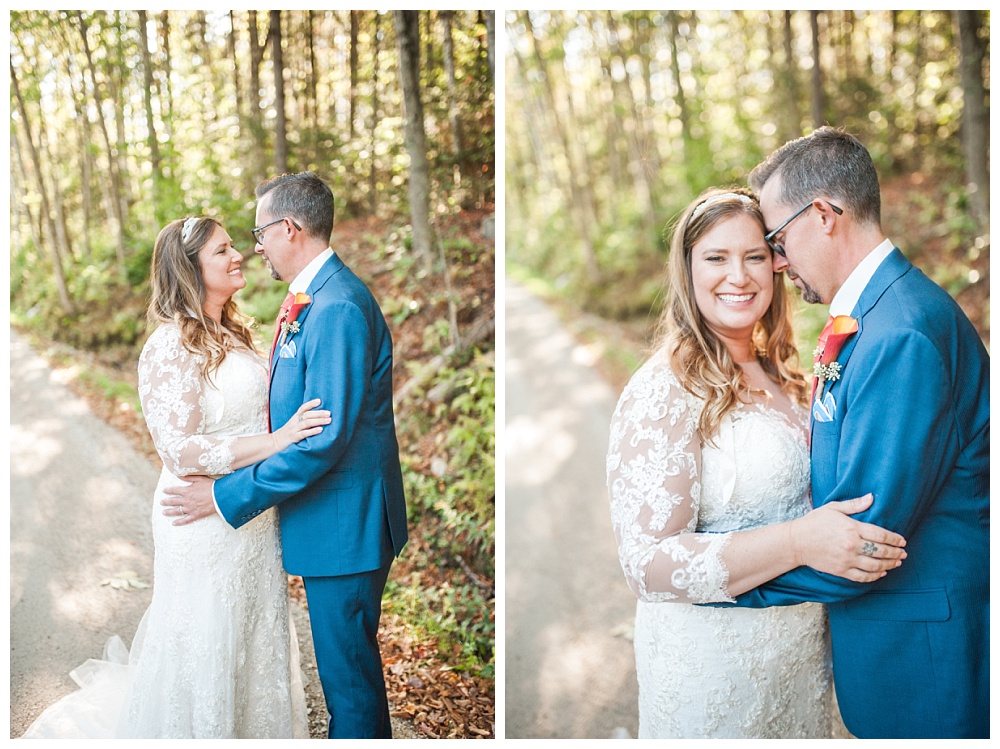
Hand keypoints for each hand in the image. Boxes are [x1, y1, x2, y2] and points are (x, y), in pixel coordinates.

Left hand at [160, 475, 217, 525]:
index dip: (168, 490)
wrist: (220, 497)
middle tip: (161, 502)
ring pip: (176, 511)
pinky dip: (179, 522)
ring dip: (169, 511)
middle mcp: (186, 500)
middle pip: (173, 501)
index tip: (164, 491)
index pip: (174, 490)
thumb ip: (188, 478)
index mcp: (187, 491)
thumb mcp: (200, 479)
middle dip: (166, 501)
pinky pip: (185, 520)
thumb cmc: (211, 486)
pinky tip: (173, 523)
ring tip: (164, 512)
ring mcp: (190, 509)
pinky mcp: (195, 515)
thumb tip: (179, 475)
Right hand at [271, 398, 330, 450]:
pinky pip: (304, 434)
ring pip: (307, 423)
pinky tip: (320, 430)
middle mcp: (294, 422)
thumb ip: (303, 420)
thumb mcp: (294, 424)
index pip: (303, 408)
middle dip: (319, 413)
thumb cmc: (288, 433)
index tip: (320, 400)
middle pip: (307, 415)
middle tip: (329, 413)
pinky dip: (312, 431)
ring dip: (319, 421)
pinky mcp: (293, 438)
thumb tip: (319, 416)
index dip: (311, 403)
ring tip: (328, 420)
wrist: (274, 443)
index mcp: (295, 417)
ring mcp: (293, 430)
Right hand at [789, 493, 906, 581]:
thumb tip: (872, 498)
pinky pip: (863, 576)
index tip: (902, 540)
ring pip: (875, 566)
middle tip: (903, 553)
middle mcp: (852, 545)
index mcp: (852, 528)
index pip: (880, 534)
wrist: (796, 542)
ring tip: (897, 563)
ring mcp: (847, 560)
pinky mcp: (841, 571)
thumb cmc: (814, 522)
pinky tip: (881, 573)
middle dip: (895, 552)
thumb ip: (854, 504)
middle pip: (881, 551)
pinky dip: (875, 576)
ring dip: (889, 565)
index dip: (894, 538)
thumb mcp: (833, 508)